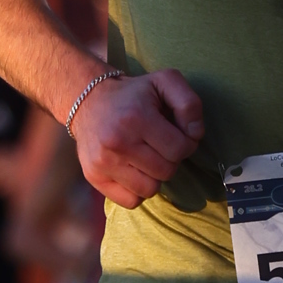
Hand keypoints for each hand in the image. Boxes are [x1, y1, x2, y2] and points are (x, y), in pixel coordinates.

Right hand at [75, 68, 201, 211]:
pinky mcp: (94, 177)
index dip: (186, 143)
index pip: (180, 149)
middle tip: (159, 145)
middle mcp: (117, 142)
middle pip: (167, 171)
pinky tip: (133, 170)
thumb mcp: (165, 82)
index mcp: (136, 118)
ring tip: (146, 157)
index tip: (175, 134)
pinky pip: (131, 201)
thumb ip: (189, 103)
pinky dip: (137, 190)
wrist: (88, 101)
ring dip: (154, 176)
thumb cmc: (134, 94)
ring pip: (150, 189)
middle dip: (170, 159)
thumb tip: (195, 135)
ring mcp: (103, 162)